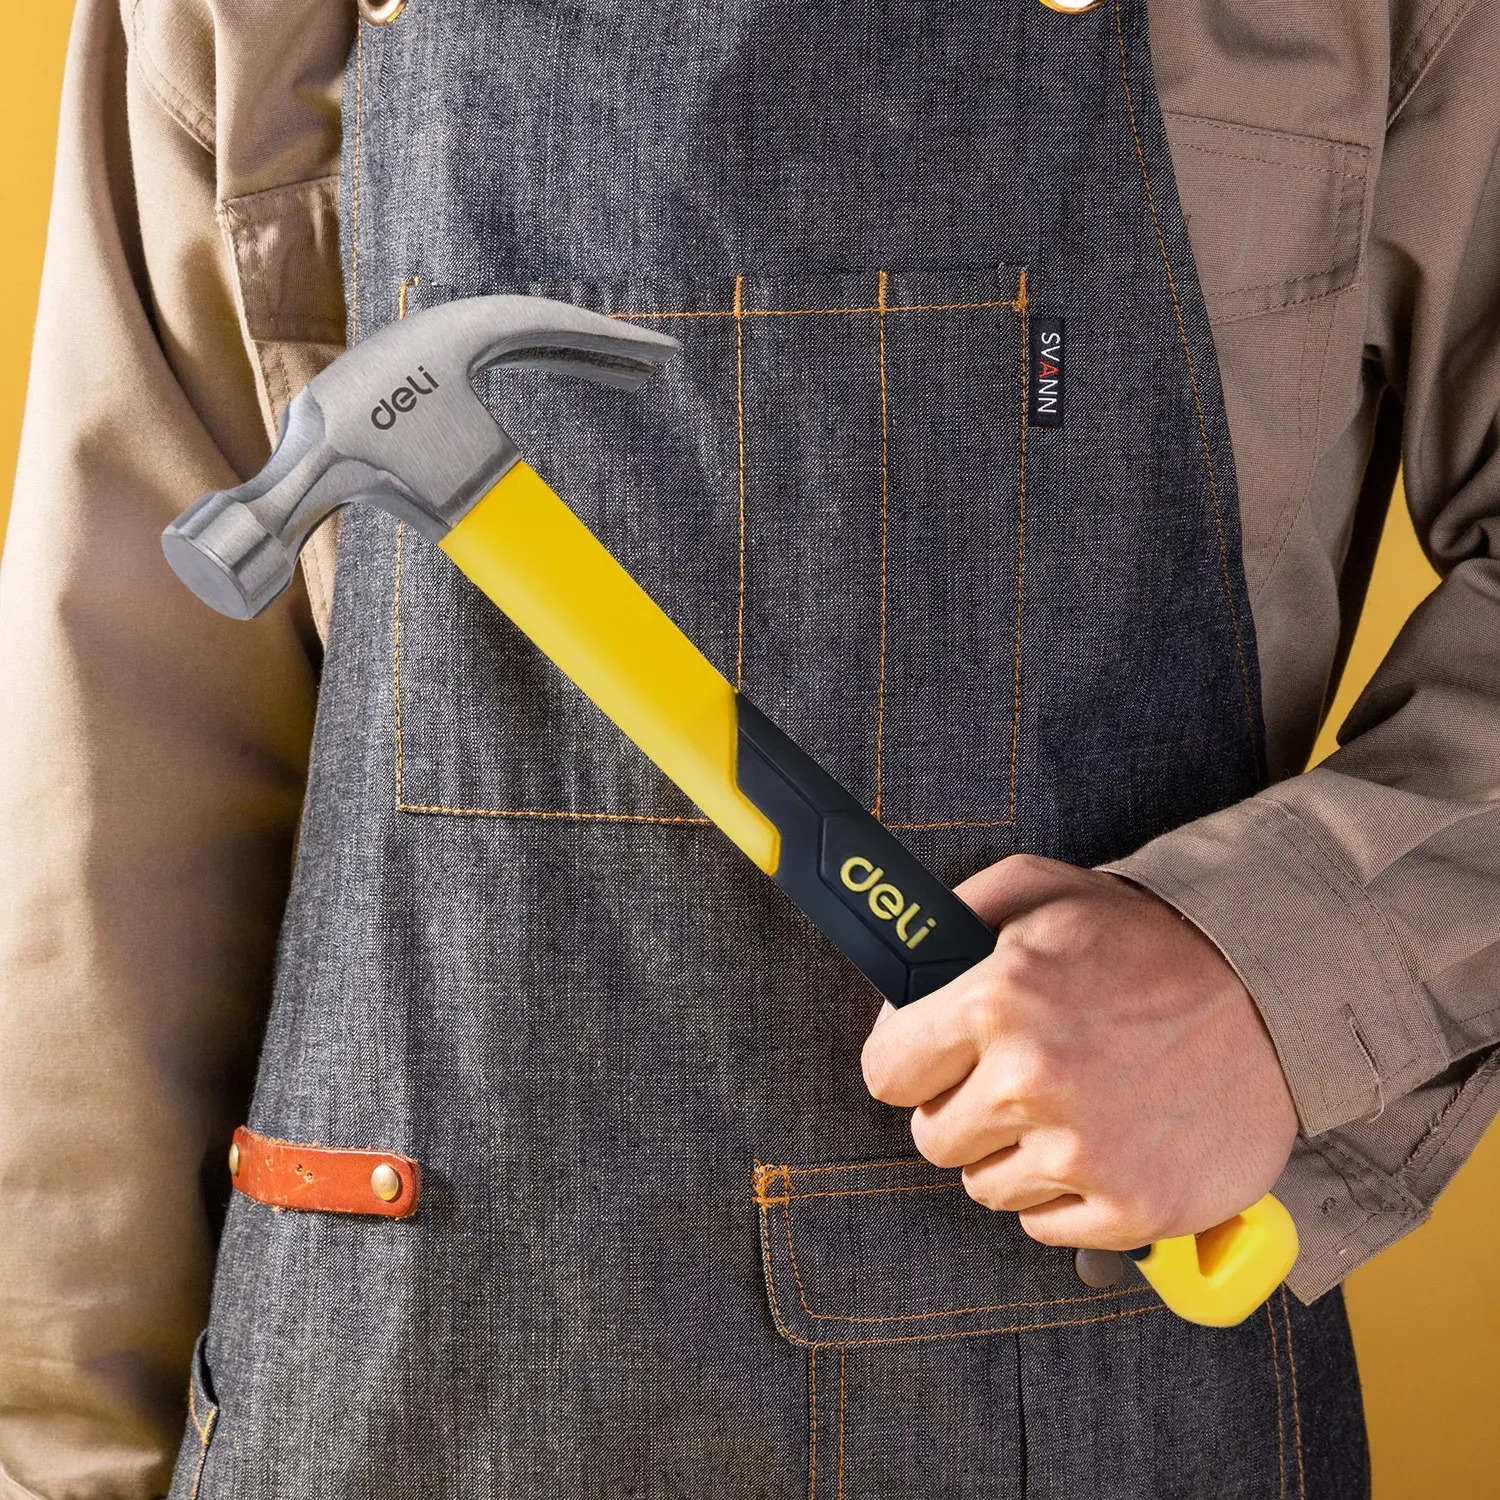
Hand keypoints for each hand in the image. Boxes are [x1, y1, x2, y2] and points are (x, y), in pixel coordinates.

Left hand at [860, 854, 1297, 1248]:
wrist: (1276, 990)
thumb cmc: (1149, 938)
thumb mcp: (1038, 889)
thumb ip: (950, 924)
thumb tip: (898, 971)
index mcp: (997, 1001)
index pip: (886, 1073)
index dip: (908, 1062)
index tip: (929, 1060)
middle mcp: (1033, 1082)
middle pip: (932, 1137)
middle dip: (961, 1107)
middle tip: (1011, 1076)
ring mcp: (1084, 1153)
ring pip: (985, 1186)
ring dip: (1012, 1152)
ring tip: (1067, 1104)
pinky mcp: (1133, 1208)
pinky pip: (1045, 1226)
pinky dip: (1064, 1193)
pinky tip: (1102, 1140)